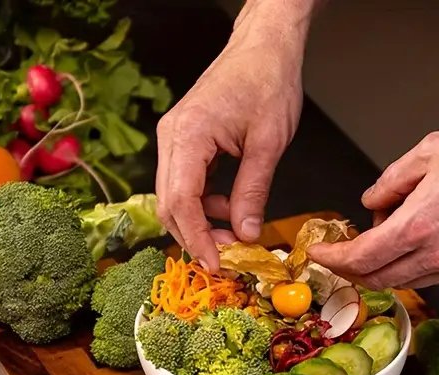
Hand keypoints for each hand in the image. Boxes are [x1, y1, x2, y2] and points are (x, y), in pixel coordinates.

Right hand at [155, 23, 303, 270]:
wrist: (264, 46)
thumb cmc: (268, 82)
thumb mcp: (268, 144)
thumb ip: (253, 192)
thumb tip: (245, 235)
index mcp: (188, 135)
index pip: (181, 202)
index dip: (197, 239)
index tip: (215, 265)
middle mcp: (172, 138)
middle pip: (170, 205)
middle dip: (196, 237)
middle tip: (227, 257)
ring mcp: (174, 139)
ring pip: (175, 198)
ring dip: (201, 223)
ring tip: (235, 233)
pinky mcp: (184, 141)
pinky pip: (186, 184)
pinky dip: (205, 204)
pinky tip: (229, 209)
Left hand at [307, 127, 438, 288]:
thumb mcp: (431, 152)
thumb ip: (391, 180)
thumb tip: (372, 201)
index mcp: (418, 226)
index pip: (360, 257)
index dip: (333, 260)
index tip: (320, 255)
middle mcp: (435, 256)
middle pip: (377, 278)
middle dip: (352, 269)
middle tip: (344, 251)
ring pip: (404, 280)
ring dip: (385, 266)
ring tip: (391, 232)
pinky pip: (432, 277)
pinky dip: (413, 265)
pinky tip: (420, 240)